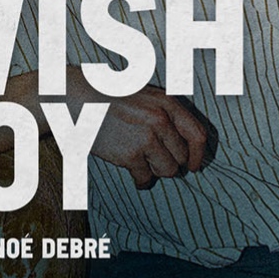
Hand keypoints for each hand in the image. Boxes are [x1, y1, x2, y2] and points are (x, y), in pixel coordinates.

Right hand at [69, 73, 212, 188]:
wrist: (80, 100)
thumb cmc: (112, 98)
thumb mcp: (147, 97)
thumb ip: (168, 114)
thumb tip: (188, 145)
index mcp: (168, 103)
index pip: (198, 135)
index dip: (198, 155)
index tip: (193, 166)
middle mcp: (161, 120)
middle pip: (181, 157)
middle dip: (170, 162)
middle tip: (154, 158)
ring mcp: (146, 138)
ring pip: (168, 171)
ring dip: (156, 170)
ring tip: (142, 161)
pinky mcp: (131, 155)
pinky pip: (146, 179)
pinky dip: (141, 181)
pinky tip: (134, 173)